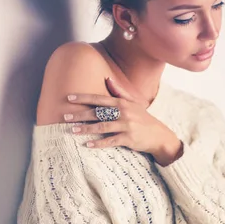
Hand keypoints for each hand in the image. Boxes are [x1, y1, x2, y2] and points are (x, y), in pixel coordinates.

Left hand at [63, 77, 179, 158]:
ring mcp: (126, 125)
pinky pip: (111, 141)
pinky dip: (99, 143)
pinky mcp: (128, 138)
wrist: (158, 134)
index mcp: (122, 103)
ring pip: (102, 126)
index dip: (84, 98)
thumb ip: (119, 91)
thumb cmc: (142, 118)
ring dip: (86, 128)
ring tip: (72, 130)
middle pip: (98, 112)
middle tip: (65, 116)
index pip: (99, 99)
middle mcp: (123, 112)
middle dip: (80, 114)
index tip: (69, 98)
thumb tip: (107, 79)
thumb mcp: (133, 102)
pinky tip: (88, 144)